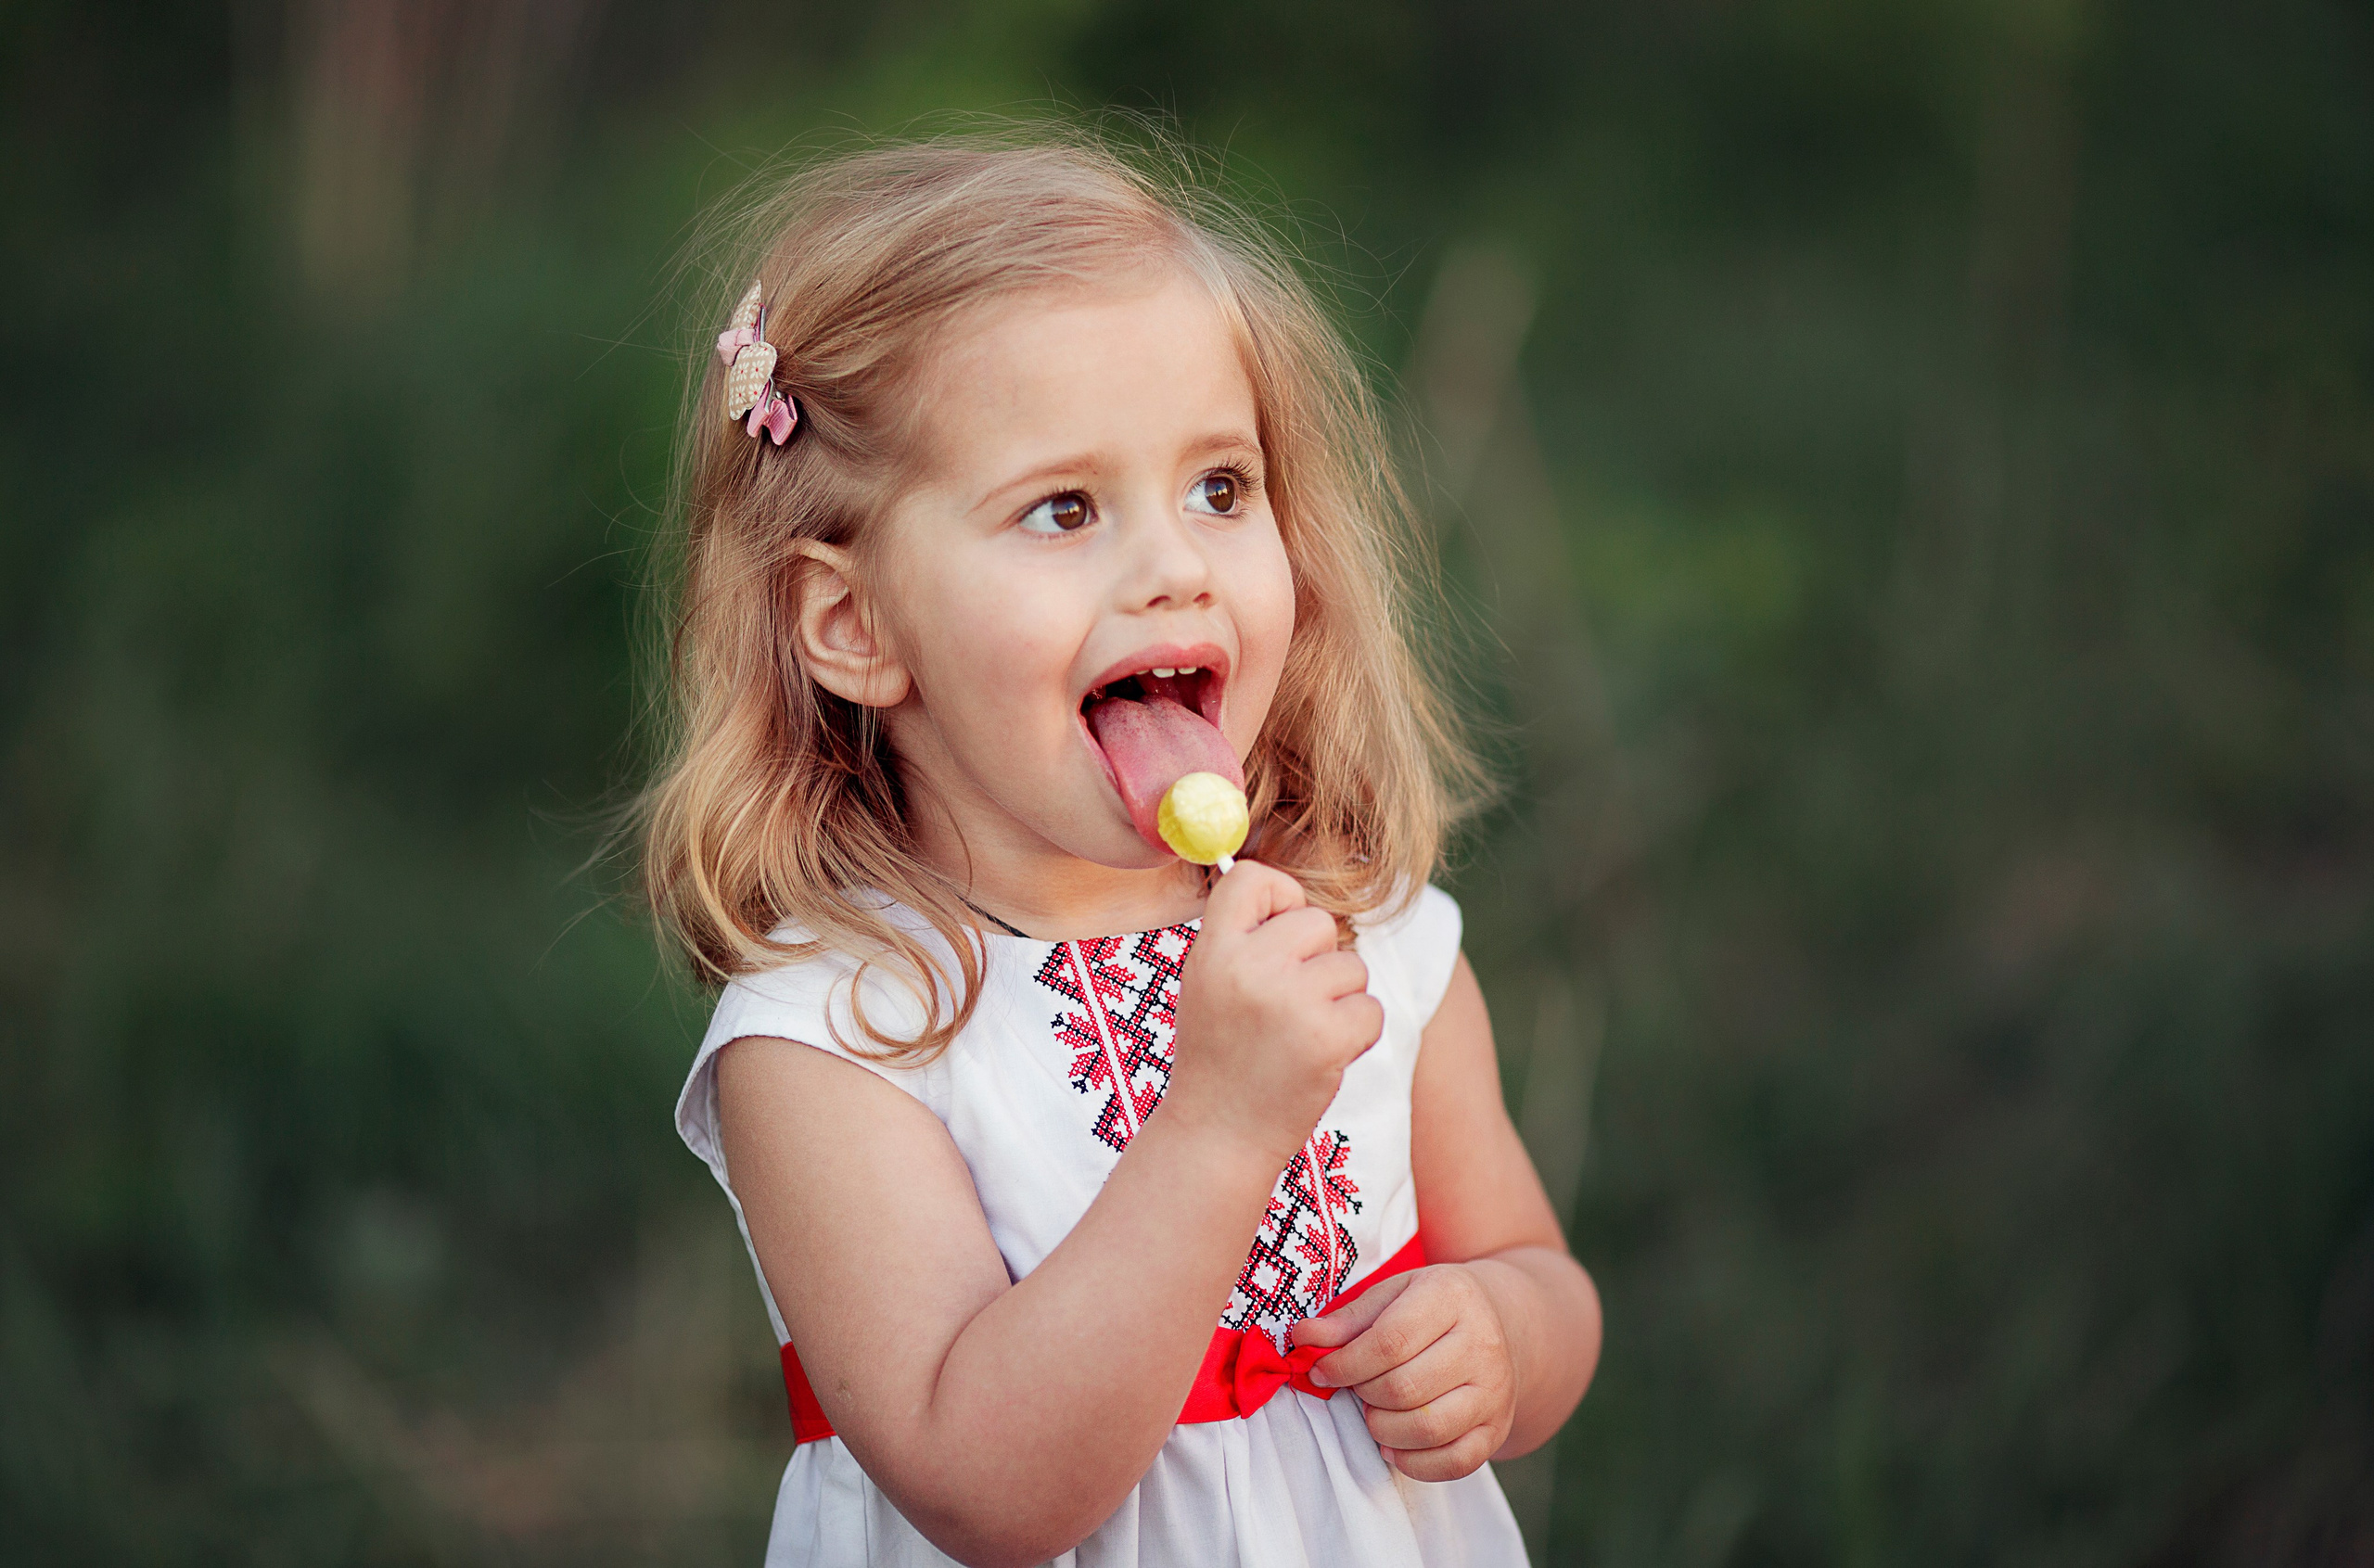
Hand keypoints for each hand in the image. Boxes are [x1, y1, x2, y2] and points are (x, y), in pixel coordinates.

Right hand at [1161, 862, 1383, 1168]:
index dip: (1278, 899)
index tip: (1276, 936)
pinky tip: (1321, 1057)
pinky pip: (1370, 1008)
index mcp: (1213, 950)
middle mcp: (1249, 968)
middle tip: (1288, 1006)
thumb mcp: (1208, 983)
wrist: (1218, 1135)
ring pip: (1352, 967)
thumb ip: (1246, 939)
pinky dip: (1357, 1034)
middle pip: (1318, 922)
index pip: (1252, 877)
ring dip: (1340, 1002)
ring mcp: (1290, 1002)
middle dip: (1318, 960)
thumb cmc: (1220, 1055)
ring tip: (1299, 1036)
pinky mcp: (1327, 1037)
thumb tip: (1300, 895)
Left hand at [1290, 1264, 1516, 1480]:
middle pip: (1406, 1388)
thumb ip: (1347, 1319)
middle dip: (1364, 1394)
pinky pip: (1454, 1462)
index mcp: (1451, 1297)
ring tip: (1374, 1413)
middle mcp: (1482, 1344)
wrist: (1502, 1323)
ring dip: (1384, 1429)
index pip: (1390, 1342)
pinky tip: (1394, 1442)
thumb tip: (1303, 1339)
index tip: (1322, 1371)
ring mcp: (1495, 1391)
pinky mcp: (1497, 1429)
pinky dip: (1413, 1462)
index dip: (1345, 1364)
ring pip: (1428, 1428)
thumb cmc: (1431, 1307)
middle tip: (1356, 1388)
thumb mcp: (1392, 1294)